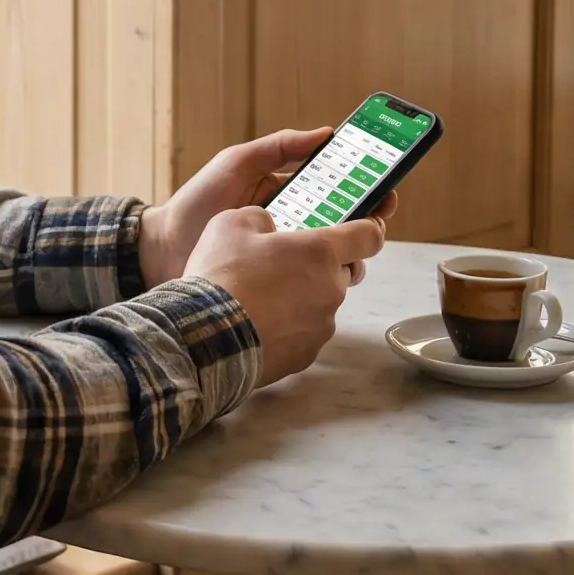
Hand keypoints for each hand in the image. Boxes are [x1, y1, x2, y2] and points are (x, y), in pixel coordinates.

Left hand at [138, 126, 398, 286]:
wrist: (163, 250)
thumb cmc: (197, 203)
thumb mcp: (237, 163)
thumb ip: (278, 146)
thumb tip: (324, 133)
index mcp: (288, 192)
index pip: (336, 187)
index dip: (364, 184)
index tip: (385, 180)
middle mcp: (293, 224)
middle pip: (344, 223)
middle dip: (365, 218)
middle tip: (375, 214)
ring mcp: (286, 255)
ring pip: (334, 255)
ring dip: (348, 249)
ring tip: (348, 242)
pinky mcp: (278, 283)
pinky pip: (312, 280)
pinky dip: (326, 276)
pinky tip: (329, 271)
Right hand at [183, 209, 387, 384]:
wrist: (204, 337)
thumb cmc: (221, 276)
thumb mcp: (232, 222)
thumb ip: (261, 218)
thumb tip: (267, 228)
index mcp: (320, 252)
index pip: (368, 236)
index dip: (368, 229)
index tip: (364, 229)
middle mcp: (330, 289)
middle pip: (343, 272)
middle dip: (321, 266)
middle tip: (286, 264)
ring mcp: (321, 326)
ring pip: (321, 305)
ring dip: (301, 298)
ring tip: (261, 299)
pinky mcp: (305, 355)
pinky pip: (304, 334)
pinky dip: (288, 328)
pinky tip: (257, 325)